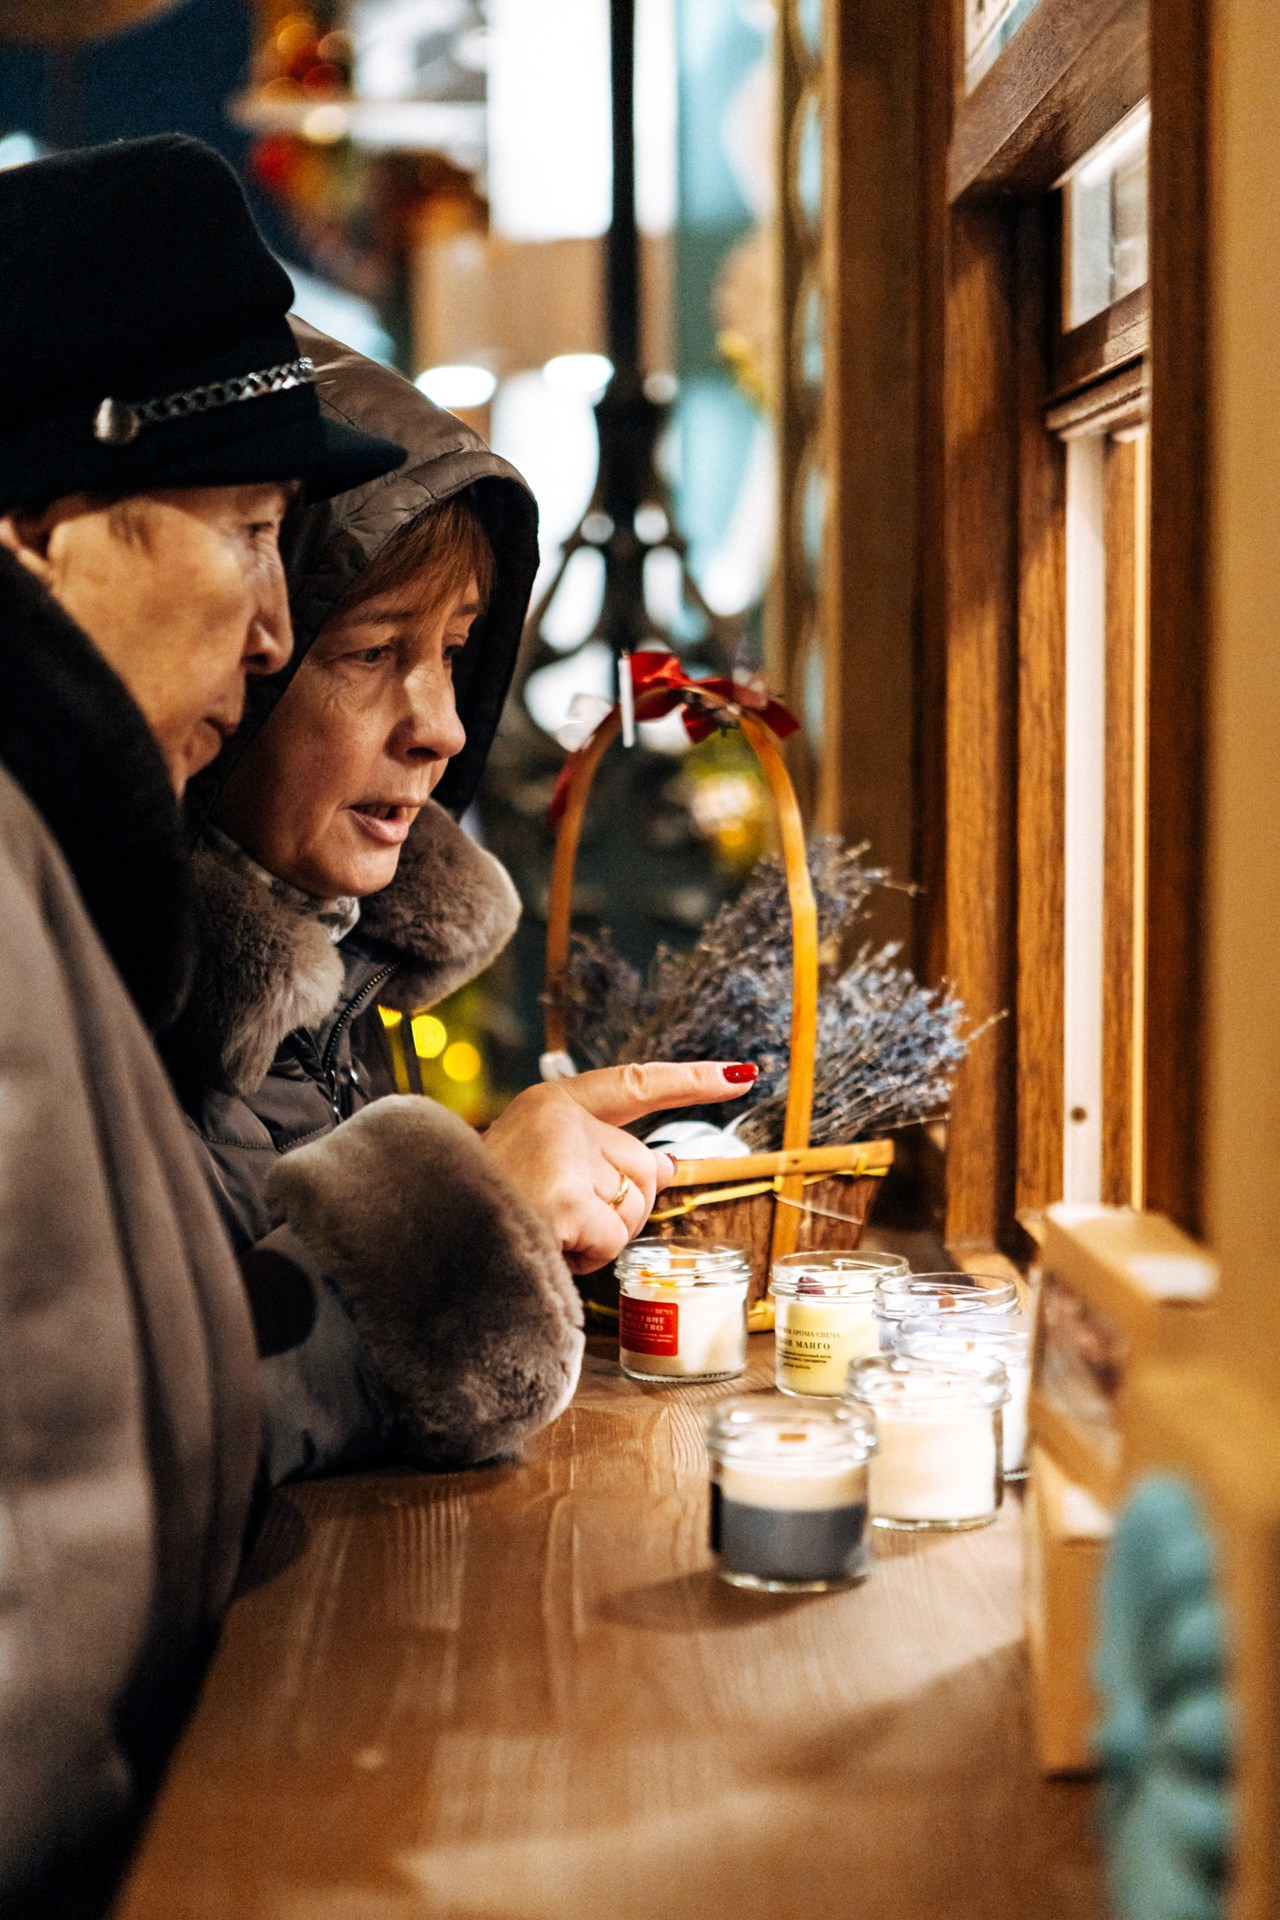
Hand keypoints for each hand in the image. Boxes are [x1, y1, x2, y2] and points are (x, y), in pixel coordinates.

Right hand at [482, 1061, 755, 1273]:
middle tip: (555, 1220)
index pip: (636, 1084)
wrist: (432, 1244)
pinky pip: (614, 1240)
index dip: (691, 1080)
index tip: (740, 1075)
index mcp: (549, 1104)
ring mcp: (561, 1153)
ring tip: (544, 1232)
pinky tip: (546, 1247)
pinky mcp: (565, 1196)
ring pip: (634, 1208)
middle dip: (616, 1209)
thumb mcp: (547, 1173)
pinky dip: (587, 1259)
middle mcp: (557, 1117)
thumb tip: (668, 1165)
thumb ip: (605, 1162)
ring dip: (599, 1237)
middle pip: (642, 1169)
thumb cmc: (484, 1213)